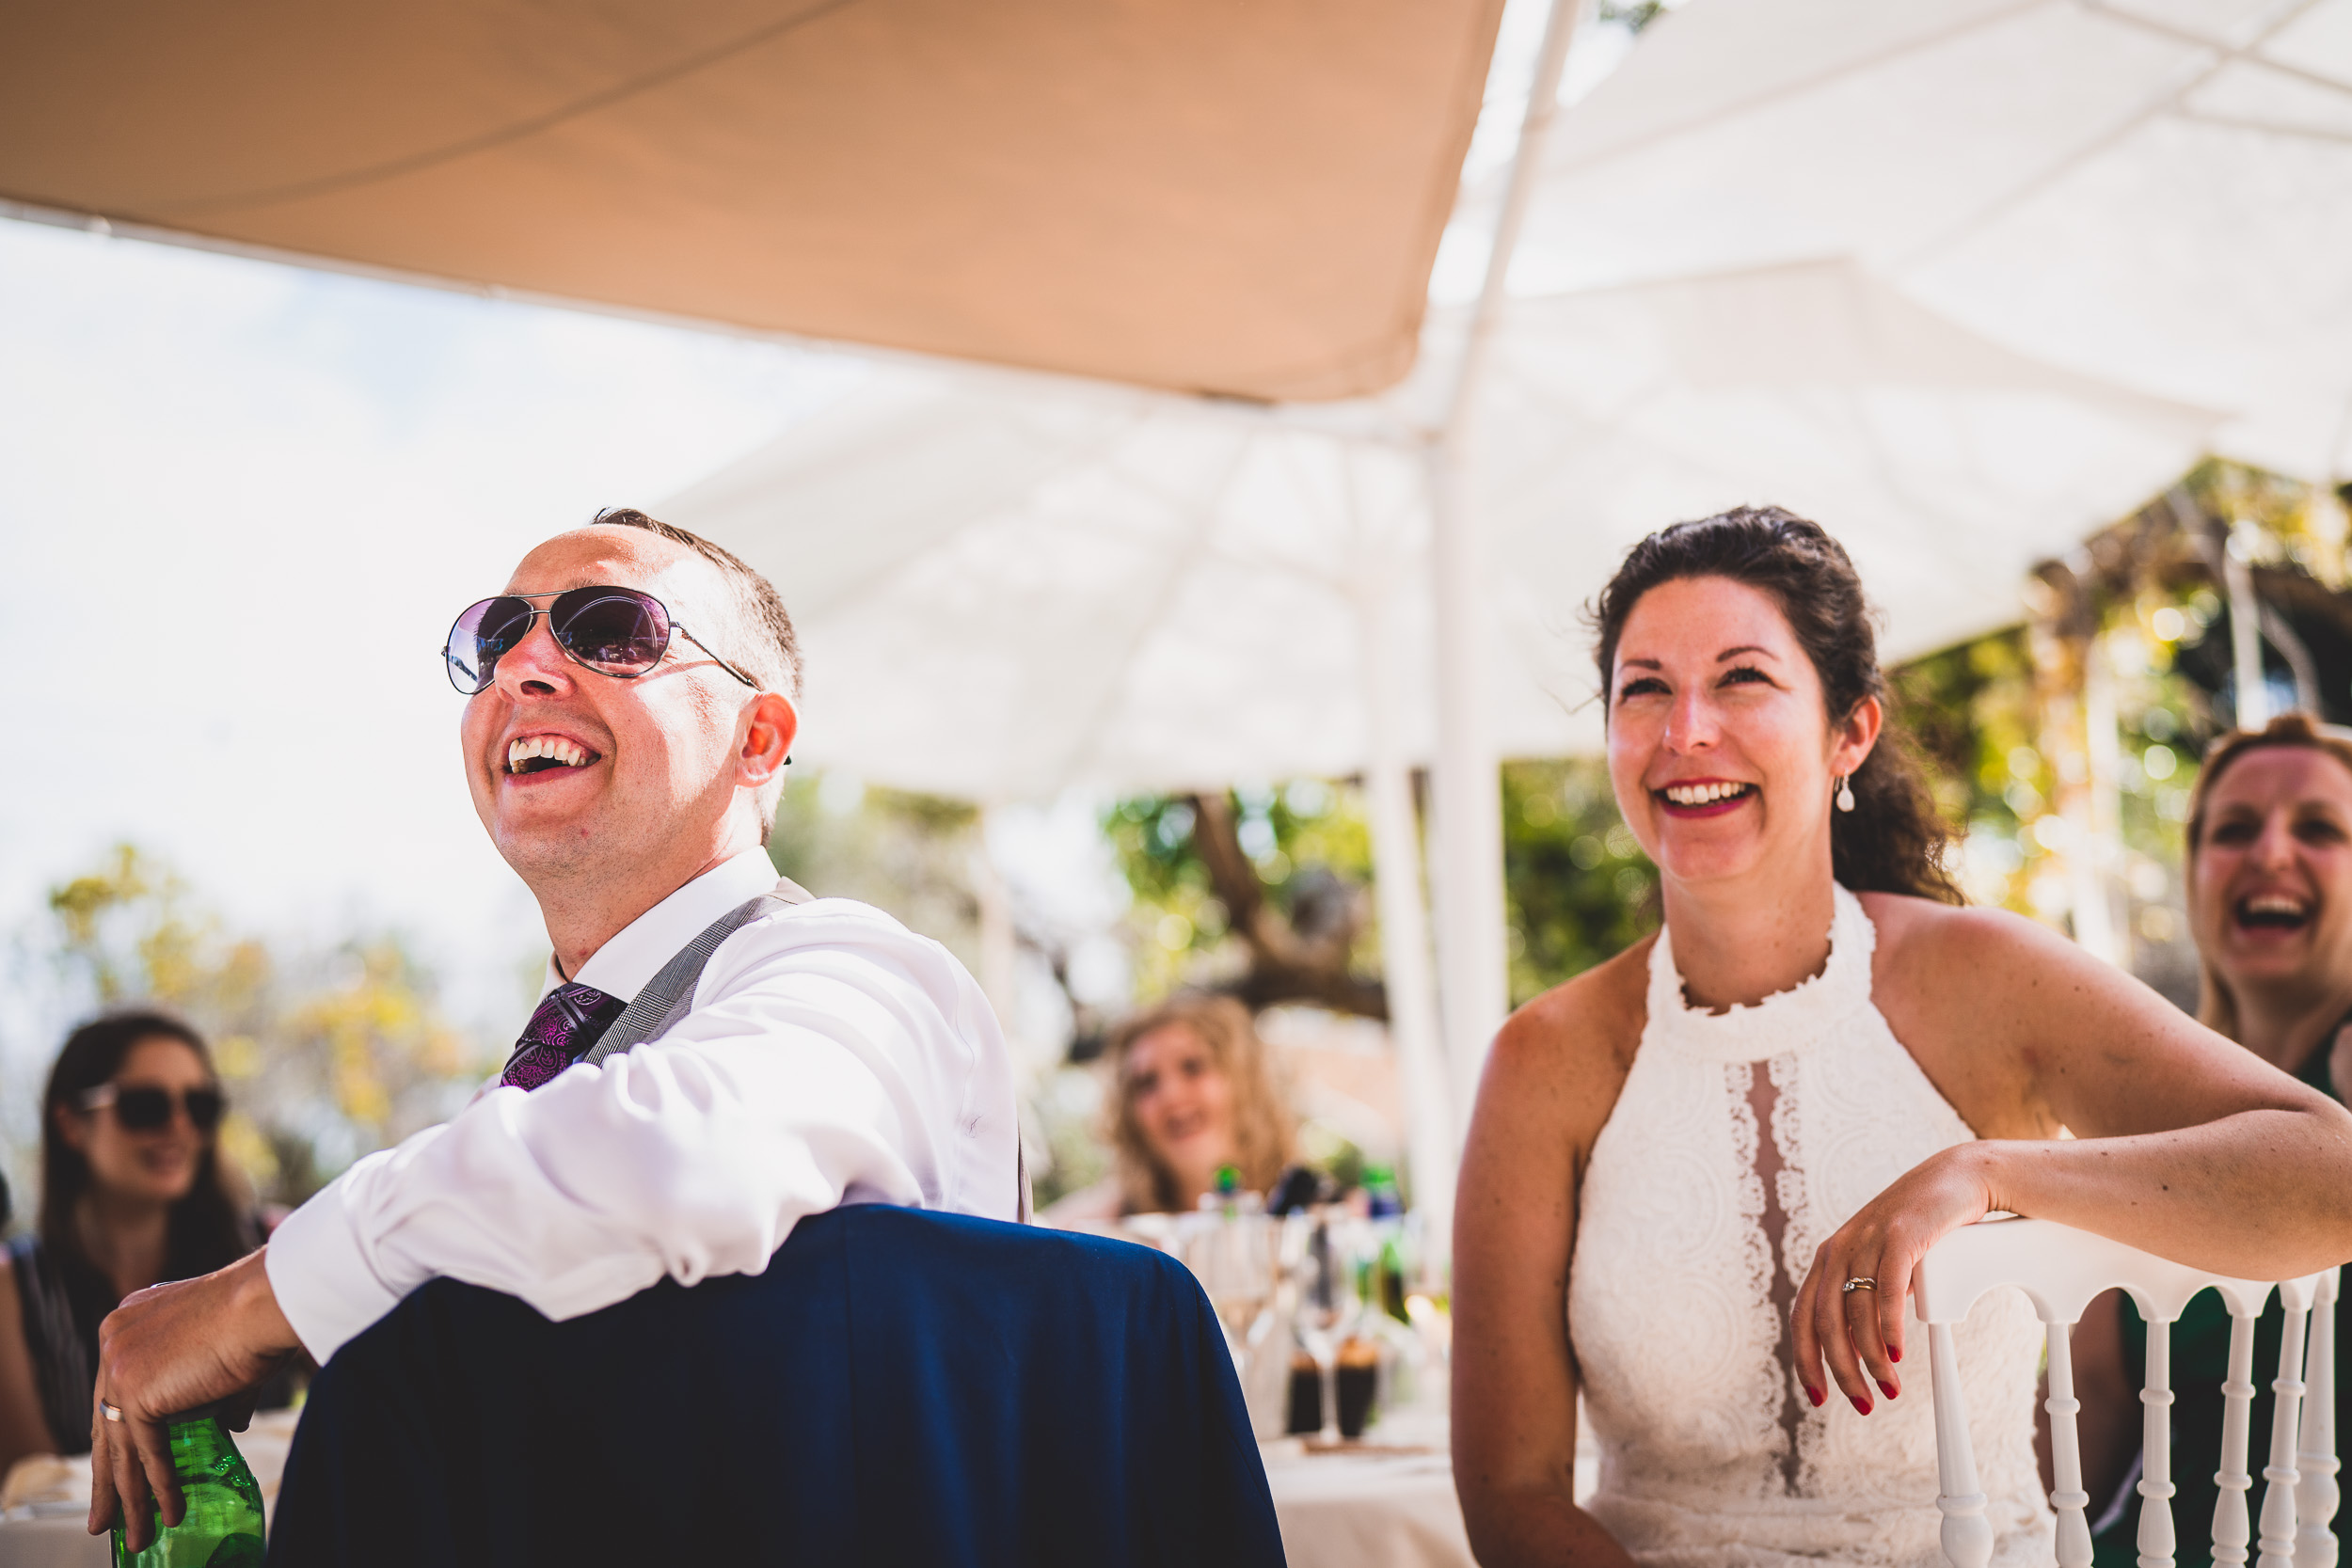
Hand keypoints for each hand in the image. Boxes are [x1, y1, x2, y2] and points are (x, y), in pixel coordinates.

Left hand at [87, 1248, 299, 1550]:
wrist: (268, 1301)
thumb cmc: (262, 1317)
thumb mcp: (227, 1357)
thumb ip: (218, 1393)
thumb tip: (228, 1425)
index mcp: (130, 1323)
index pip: (114, 1393)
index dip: (117, 1437)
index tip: (117, 1469)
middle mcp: (115, 1340)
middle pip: (104, 1424)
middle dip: (107, 1478)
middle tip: (103, 1518)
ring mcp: (119, 1365)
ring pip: (120, 1446)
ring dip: (128, 1498)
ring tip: (134, 1535)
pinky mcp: (135, 1390)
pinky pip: (146, 1452)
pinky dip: (159, 1487)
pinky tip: (169, 1513)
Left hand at [1791, 1145, 1995, 1414]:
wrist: (1955, 1181)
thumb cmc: (1921, 1230)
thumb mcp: (1883, 1267)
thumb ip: (1868, 1299)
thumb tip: (1860, 1349)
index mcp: (1828, 1260)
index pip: (1802, 1318)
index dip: (1806, 1361)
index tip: (1820, 1398)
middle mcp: (1838, 1250)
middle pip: (1825, 1322)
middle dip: (1840, 1371)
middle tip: (1863, 1404)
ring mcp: (1866, 1240)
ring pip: (1855, 1313)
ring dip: (1870, 1359)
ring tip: (1888, 1388)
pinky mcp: (1899, 1235)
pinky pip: (1885, 1290)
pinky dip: (1887, 1328)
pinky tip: (1894, 1354)